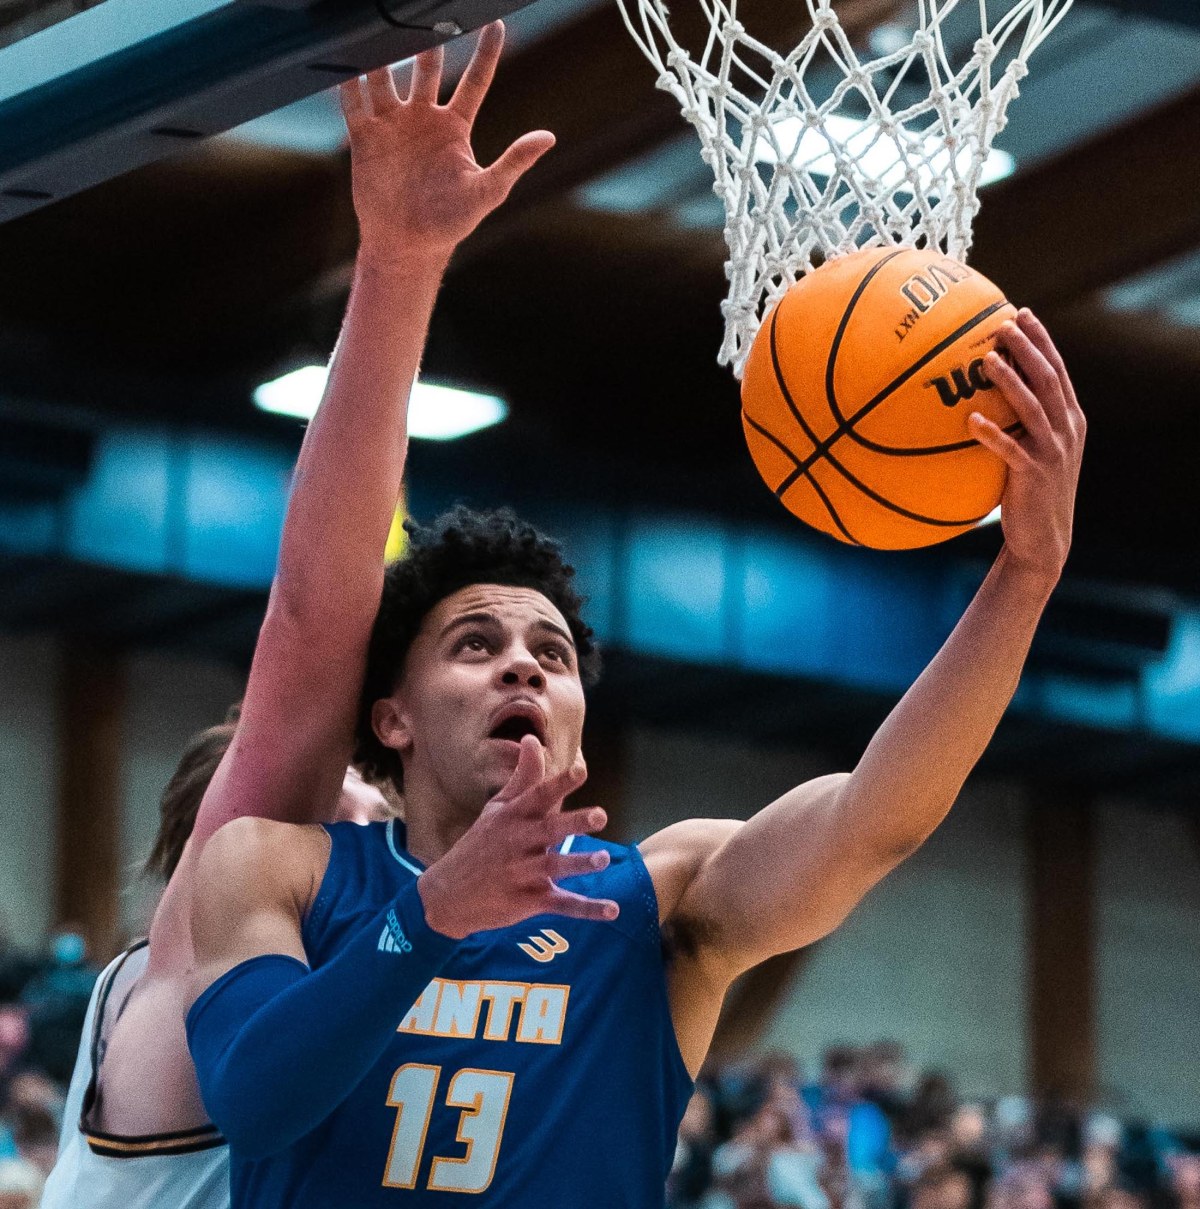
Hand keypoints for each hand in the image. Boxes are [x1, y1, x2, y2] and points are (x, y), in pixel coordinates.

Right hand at [339, 22, 554, 265]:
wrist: (408, 246)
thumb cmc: (451, 222)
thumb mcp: (488, 191)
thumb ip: (515, 161)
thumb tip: (549, 137)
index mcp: (456, 127)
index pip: (475, 80)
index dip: (486, 52)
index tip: (496, 21)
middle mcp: (424, 118)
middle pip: (427, 65)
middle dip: (428, 36)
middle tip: (428, 7)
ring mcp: (393, 124)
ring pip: (386, 75)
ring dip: (383, 49)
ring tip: (382, 20)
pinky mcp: (365, 136)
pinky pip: (354, 100)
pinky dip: (347, 78)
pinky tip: (343, 54)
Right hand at [418, 736, 618, 938]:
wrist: (447, 895)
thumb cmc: (479, 845)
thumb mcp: (497, 809)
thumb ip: (522, 777)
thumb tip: (533, 739)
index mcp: (513, 818)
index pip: (538, 796)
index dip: (560, 783)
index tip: (582, 770)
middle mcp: (518, 843)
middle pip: (549, 830)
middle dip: (574, 823)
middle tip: (600, 816)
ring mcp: (523, 874)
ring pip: (555, 868)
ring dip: (579, 864)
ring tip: (603, 859)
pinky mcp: (529, 901)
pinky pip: (562, 905)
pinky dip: (587, 909)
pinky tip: (612, 910)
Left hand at [968, 309, 1085, 583]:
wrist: (1044, 537)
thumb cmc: (1030, 491)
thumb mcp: (1033, 451)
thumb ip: (1020, 423)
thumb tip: (980, 395)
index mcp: (1069, 419)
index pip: (1057, 370)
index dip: (1041, 341)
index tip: (1022, 313)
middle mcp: (1066, 430)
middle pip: (1048, 379)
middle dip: (1028, 349)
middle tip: (1004, 324)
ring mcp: (1053, 452)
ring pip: (1032, 407)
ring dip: (1010, 381)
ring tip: (987, 360)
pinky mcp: (1033, 475)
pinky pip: (1010, 450)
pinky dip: (992, 433)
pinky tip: (972, 420)